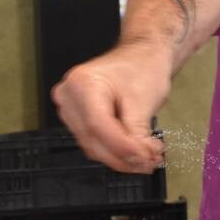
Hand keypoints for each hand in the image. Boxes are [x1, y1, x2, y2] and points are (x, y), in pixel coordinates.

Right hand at [52, 45, 170, 172]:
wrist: (142, 57)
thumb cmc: (142, 67)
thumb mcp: (143, 100)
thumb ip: (137, 133)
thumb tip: (138, 159)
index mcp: (82, 83)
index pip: (98, 125)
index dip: (123, 147)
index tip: (144, 157)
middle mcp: (69, 96)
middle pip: (94, 139)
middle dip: (124, 156)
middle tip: (150, 162)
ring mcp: (71, 109)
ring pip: (93, 146)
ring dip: (121, 157)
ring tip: (147, 158)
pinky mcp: (78, 119)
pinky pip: (94, 142)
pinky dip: (115, 151)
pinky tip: (134, 152)